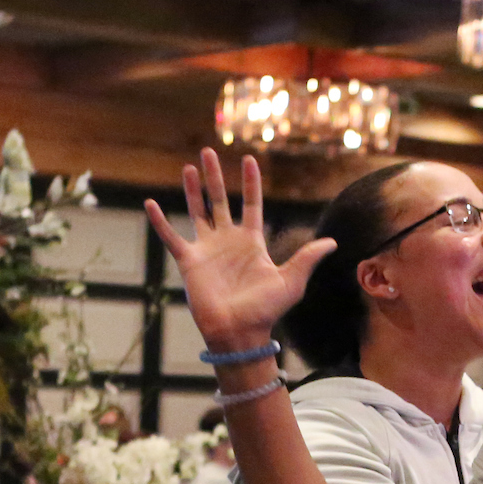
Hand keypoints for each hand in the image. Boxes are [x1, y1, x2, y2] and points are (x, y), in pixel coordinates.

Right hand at [146, 151, 335, 356]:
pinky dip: (160, 222)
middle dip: (214, 176)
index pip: (251, 204)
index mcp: (251, 242)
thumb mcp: (292, 281)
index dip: (250, 182)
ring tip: (188, 167)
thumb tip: (332, 243)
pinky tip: (150, 204)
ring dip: (192, 189)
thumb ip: (307, 258)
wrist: (239, 332)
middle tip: (207, 150)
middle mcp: (227, 241)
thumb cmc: (266, 311)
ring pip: (196, 211)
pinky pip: (171, 237)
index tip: (248, 159)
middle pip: (219, 200)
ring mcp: (207, 250)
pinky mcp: (189, 262)